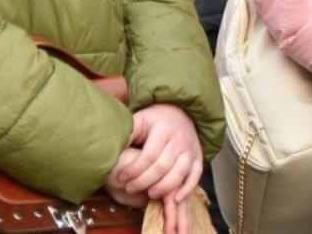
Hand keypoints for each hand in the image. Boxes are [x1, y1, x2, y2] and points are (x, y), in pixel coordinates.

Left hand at [110, 103, 203, 233]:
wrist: (181, 112)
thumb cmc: (155, 120)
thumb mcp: (139, 120)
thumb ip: (128, 134)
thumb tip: (113, 150)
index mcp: (163, 129)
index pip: (148, 155)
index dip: (134, 170)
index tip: (121, 178)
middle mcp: (180, 139)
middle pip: (162, 166)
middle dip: (144, 181)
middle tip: (130, 188)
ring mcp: (190, 149)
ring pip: (179, 173)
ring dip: (164, 188)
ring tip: (150, 194)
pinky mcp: (198, 157)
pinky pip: (196, 175)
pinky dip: (187, 189)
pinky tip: (176, 199)